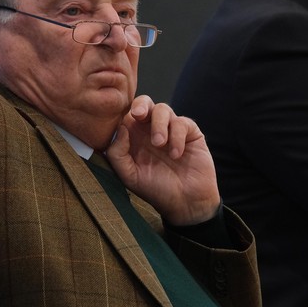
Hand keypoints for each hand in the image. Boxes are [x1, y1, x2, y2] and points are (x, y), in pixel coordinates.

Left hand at [105, 96, 219, 224]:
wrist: (187, 203)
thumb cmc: (156, 190)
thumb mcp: (129, 176)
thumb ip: (117, 153)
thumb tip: (120, 128)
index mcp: (134, 138)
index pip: (125, 115)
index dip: (121, 113)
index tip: (121, 123)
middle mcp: (151, 131)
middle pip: (144, 103)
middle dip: (141, 105)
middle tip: (139, 115)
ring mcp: (171, 130)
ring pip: (163, 109)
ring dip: (159, 124)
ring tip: (160, 144)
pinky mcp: (190, 133)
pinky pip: (182, 122)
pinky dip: (177, 136)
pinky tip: (176, 154)